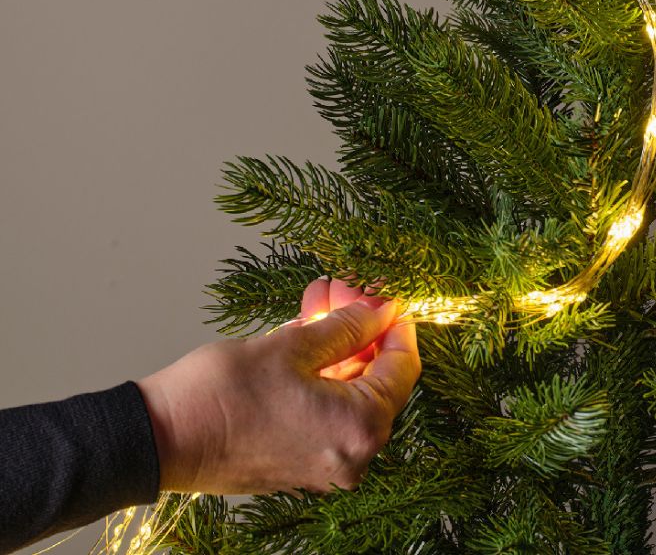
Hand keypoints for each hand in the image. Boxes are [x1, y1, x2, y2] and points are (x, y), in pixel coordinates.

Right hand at [136, 279, 419, 493]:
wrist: (159, 439)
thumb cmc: (221, 397)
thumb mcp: (293, 345)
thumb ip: (348, 326)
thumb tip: (380, 311)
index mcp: (359, 429)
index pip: (402, 366)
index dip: (394, 323)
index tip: (383, 294)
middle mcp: (350, 456)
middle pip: (375, 377)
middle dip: (359, 327)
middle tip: (339, 288)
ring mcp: (324, 462)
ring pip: (348, 389)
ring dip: (337, 342)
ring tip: (317, 300)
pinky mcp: (299, 459)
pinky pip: (327, 407)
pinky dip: (322, 370)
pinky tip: (305, 331)